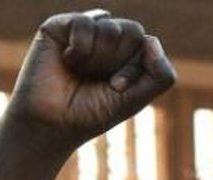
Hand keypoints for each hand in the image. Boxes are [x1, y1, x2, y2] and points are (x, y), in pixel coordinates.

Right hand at [5, 11, 175, 154]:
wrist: (52, 123)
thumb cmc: (92, 113)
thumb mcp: (134, 99)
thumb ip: (160, 76)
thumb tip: (153, 40)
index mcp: (127, 53)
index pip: (147, 44)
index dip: (133, 68)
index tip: (116, 89)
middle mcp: (107, 38)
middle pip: (132, 31)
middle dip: (118, 62)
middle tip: (99, 81)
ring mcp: (84, 29)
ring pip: (110, 27)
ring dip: (98, 59)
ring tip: (81, 72)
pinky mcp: (60, 25)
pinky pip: (85, 23)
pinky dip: (80, 49)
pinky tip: (67, 60)